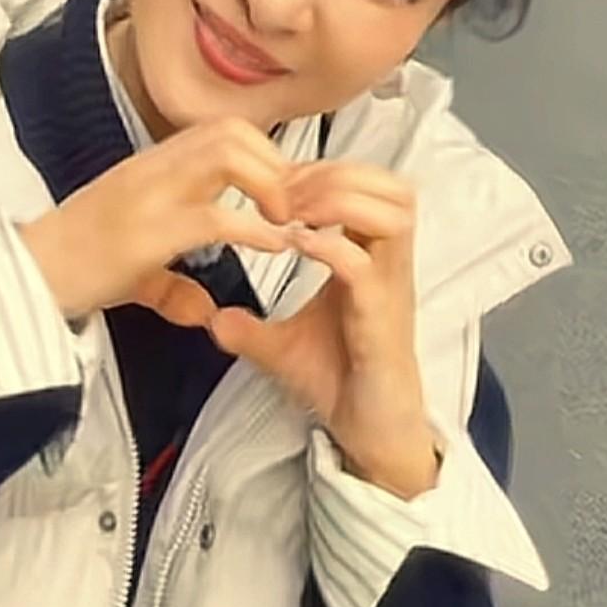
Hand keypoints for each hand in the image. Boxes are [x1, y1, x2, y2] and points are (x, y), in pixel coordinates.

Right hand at [19, 118, 293, 326]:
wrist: (25, 279)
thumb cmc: (74, 270)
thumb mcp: (133, 274)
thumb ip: (173, 285)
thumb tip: (203, 310)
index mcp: (150, 168)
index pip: (221, 131)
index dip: (267, 155)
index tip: (291, 193)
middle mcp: (151, 170)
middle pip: (232, 131)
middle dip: (277, 162)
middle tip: (297, 207)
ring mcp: (149, 196)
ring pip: (228, 156)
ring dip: (270, 185)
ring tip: (288, 222)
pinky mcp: (147, 232)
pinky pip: (215, 218)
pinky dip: (256, 230)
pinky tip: (277, 246)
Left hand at [211, 161, 438, 499]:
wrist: (370, 434)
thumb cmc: (341, 382)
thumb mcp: (283, 349)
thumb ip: (251, 328)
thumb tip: (214, 318)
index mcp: (371, 260)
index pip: (367, 187)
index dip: (325, 172)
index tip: (275, 183)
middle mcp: (389, 266)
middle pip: (391, 185)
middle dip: (336, 173)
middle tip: (283, 190)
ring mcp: (390, 289)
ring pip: (392, 212)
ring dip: (338, 200)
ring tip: (291, 211)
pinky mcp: (382, 319)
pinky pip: (364, 266)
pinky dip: (329, 246)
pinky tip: (294, 245)